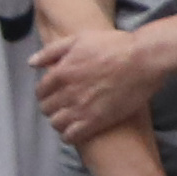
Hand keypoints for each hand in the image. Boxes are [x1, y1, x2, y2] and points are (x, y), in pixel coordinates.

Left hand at [33, 22, 161, 145]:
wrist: (144, 58)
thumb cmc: (115, 45)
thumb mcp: (79, 39)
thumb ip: (52, 51)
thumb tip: (31, 63)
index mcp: (61, 73)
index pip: (40, 92)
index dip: (46, 93)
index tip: (55, 93)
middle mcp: (67, 92)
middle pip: (46, 108)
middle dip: (53, 107)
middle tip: (63, 105)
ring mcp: (81, 108)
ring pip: (56, 123)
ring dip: (60, 121)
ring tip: (70, 118)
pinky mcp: (97, 120)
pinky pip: (71, 136)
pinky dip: (70, 135)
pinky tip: (76, 131)